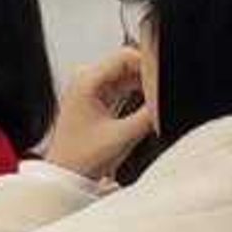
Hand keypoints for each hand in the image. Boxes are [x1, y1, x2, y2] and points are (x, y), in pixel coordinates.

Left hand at [37, 47, 156, 181]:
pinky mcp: (94, 98)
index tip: (164, 78)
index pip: (125, 55)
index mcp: (86, 80)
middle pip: (127, 63)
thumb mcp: (123, 136)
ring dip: (144, 86)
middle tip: (164, 93)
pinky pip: (121, 86)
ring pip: (126, 75)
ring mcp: (88, 87)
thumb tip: (166, 102)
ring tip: (158, 102)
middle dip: (148, 76)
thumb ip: (150, 115)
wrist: (65, 175)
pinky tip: (148, 106)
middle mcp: (85, 79)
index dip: (149, 64)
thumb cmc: (81, 158)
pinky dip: (136, 93)